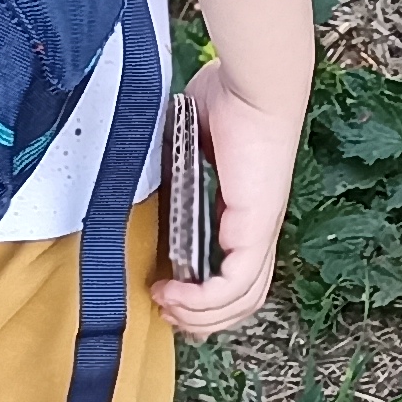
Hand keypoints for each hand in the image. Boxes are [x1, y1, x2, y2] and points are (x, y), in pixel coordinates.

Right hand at [151, 58, 296, 340]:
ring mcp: (261, 229)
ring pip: (244, 300)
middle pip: (244, 299)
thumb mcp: (187, 143)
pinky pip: (235, 285)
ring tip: (167, 307)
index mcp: (244, 210)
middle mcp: (258, 226)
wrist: (252, 84)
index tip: (165, 292)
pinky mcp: (257, 227)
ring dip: (202, 316)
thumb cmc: (225, 98)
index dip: (204, 295)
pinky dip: (204, 301)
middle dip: (202, 317)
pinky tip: (175, 296)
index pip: (236, 273)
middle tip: (165, 311)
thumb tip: (140, 181)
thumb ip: (171, 168)